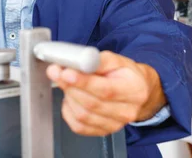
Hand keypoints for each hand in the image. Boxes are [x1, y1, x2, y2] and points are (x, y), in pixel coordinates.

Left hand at [46, 51, 165, 136]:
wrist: (134, 90)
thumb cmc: (124, 74)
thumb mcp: (116, 60)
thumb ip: (97, 60)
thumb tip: (77, 61)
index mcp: (134, 90)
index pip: (106, 90)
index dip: (83, 82)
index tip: (66, 72)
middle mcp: (126, 111)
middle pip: (92, 104)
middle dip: (69, 86)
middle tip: (57, 72)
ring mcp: (114, 125)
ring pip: (83, 115)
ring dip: (68, 96)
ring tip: (67, 82)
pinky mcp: (102, 132)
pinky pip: (78, 126)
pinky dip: (69, 111)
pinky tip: (71, 98)